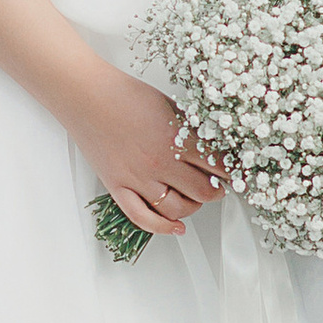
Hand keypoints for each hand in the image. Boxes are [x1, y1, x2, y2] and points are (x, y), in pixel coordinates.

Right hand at [78, 68, 224, 241]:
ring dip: (194, 206)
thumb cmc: (123, 94)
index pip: (218, 166)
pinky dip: (163, 228)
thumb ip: (190, 130)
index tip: (236, 171)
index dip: (233, 171)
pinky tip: (176, 227)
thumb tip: (211, 147)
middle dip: (218, 190)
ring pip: (178, 209)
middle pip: (204, 192)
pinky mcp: (118, 187)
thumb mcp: (169, 107)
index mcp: (176, 140)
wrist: (85, 95)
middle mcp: (159, 164)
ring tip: (197, 197)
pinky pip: (142, 218)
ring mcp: (138, 179)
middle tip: (221, 184)